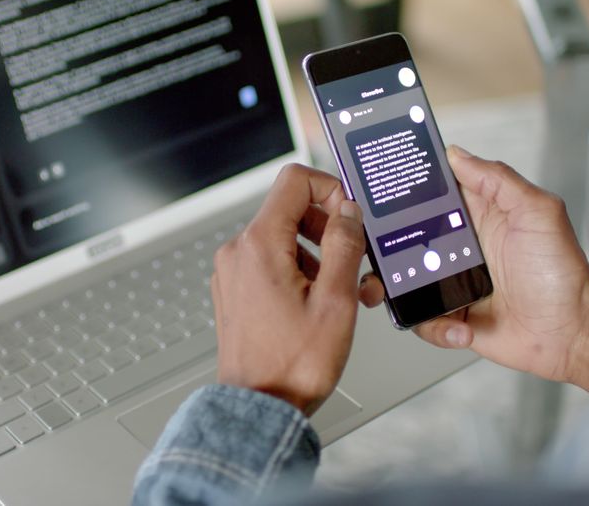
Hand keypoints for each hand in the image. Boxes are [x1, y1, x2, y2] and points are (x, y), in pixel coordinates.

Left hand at [212, 164, 384, 415]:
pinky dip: (298, 273)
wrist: (260, 406)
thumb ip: (344, 245)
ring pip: (283, 240)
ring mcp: (232, 272)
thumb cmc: (292, 364)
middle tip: (355, 264)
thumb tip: (348, 212)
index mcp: (259, 245)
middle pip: (290, 211)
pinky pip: (271, 264)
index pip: (294, 181)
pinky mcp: (235, 291)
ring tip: (341, 294)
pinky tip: (317, 304)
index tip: (350, 215)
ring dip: (318, 257)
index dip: (330, 189)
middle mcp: (238, 252)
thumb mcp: (336, 299)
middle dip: (329, 231)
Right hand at [406, 147, 588, 398]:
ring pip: (403, 280)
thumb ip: (498, 179)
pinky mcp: (451, 316)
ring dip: (395, 289)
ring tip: (402, 296)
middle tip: (382, 252)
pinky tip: (460, 326)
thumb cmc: (561, 274)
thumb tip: (457, 154)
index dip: (407, 191)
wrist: (571, 333)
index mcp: (477, 217)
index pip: (431, 195)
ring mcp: (452, 283)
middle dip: (385, 246)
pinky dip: (434, 325)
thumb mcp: (537, 213)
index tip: (386, 192)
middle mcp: (459, 248)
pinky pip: (421, 319)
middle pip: (405, 238)